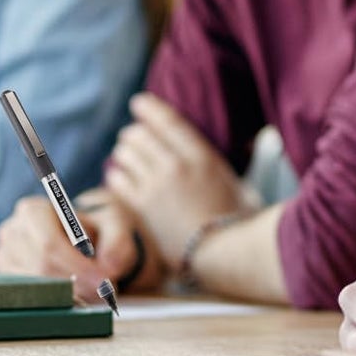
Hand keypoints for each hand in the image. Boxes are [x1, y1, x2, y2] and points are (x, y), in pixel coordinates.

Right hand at [0, 193, 161, 303]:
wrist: (87, 237)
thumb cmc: (98, 228)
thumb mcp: (115, 225)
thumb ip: (118, 242)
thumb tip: (110, 267)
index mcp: (33, 211)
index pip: (49, 246)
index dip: (77, 266)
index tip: (104, 280)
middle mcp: (11, 233)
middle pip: (41, 268)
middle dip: (76, 283)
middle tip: (105, 291)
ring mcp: (4, 257)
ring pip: (36, 286)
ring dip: (70, 293)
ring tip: (97, 290)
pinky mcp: (8, 278)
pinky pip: (31, 296)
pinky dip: (58, 298)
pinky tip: (79, 294)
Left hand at [105, 93, 244, 270]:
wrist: (224, 253)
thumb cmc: (240, 221)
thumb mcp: (239, 183)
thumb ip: (219, 167)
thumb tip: (217, 156)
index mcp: (202, 156)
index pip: (168, 121)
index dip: (150, 108)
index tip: (139, 102)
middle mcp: (175, 167)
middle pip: (139, 135)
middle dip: (134, 134)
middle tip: (133, 138)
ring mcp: (154, 188)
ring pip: (123, 155)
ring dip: (124, 154)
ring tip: (127, 158)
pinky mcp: (139, 209)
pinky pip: (116, 181)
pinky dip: (116, 176)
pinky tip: (121, 179)